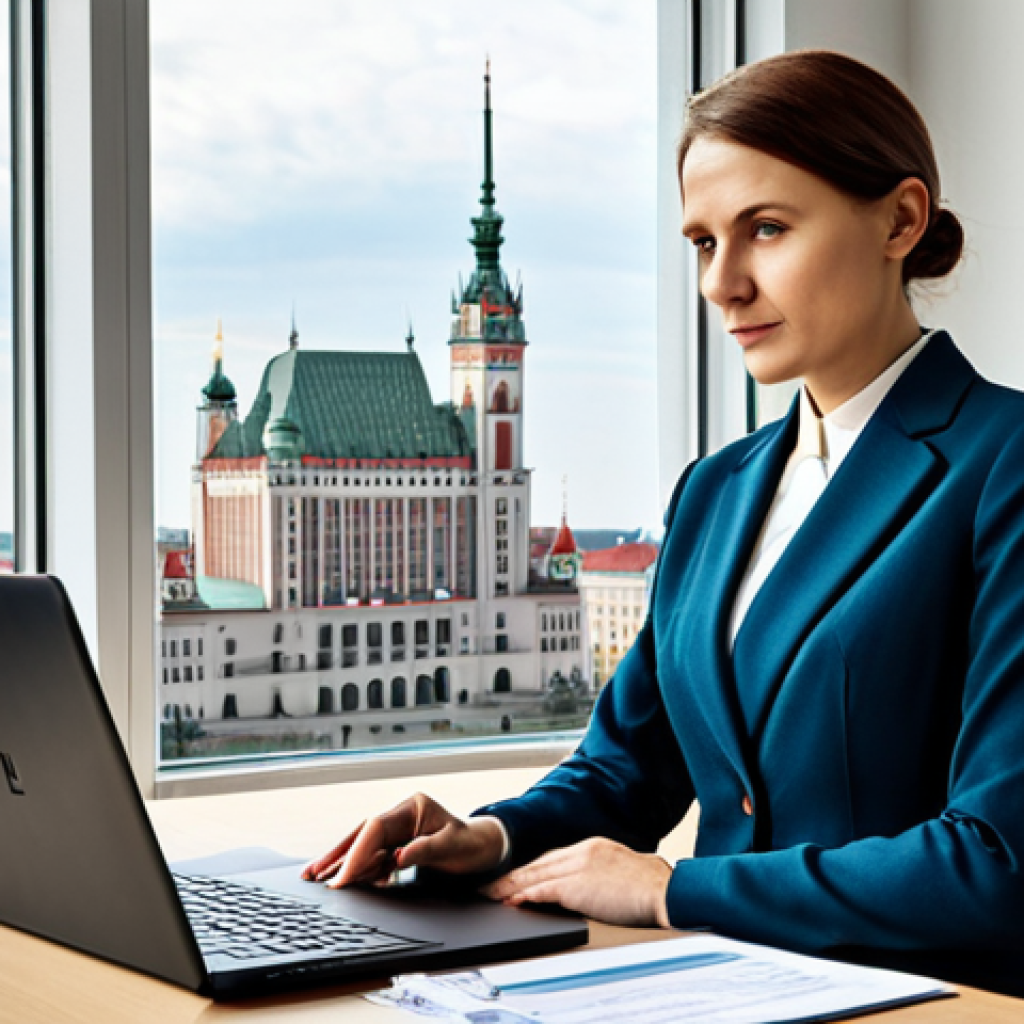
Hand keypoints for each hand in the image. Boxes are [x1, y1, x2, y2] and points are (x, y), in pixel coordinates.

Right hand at [301, 792, 505, 887]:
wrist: (484, 848)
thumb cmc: (471, 844)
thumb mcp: (453, 847)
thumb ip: (425, 850)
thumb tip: (398, 857)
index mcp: (414, 808)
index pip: (376, 828)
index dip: (357, 852)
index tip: (342, 877)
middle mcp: (402, 814)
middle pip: (363, 833)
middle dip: (338, 854)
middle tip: (313, 874)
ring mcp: (399, 828)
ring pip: (364, 844)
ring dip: (342, 861)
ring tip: (317, 877)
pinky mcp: (398, 842)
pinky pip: (373, 854)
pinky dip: (358, 867)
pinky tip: (344, 878)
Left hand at [481, 837, 672, 928]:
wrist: (665, 890)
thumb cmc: (654, 886)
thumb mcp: (625, 869)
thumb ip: (604, 873)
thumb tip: (595, 887)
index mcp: (594, 846)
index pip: (554, 858)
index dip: (533, 869)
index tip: (518, 876)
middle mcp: (583, 850)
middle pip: (540, 863)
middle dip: (515, 875)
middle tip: (493, 884)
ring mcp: (579, 866)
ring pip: (536, 875)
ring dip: (511, 886)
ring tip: (492, 894)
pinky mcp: (578, 884)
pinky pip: (544, 890)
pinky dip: (525, 896)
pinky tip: (512, 901)